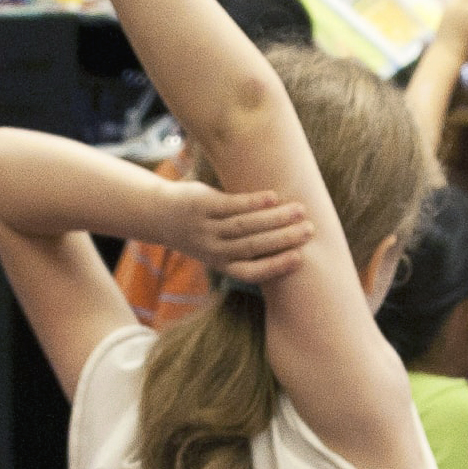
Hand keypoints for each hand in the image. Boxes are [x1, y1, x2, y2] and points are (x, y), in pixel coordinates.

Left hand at [163, 178, 310, 284]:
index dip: (275, 267)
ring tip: (300, 209)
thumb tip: (289, 245)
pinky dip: (254, 202)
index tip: (300, 258)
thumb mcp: (219, 246)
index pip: (251, 272)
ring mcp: (207, 228)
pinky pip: (232, 205)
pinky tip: (273, 196)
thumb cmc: (201, 231)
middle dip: (284, 239)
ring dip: (275, 218)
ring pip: (245, 225)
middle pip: (253, 247)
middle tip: (309, 230)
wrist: (158, 213)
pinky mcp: (202, 206)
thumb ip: (246, 247)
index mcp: (220, 264)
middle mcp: (213, 250)